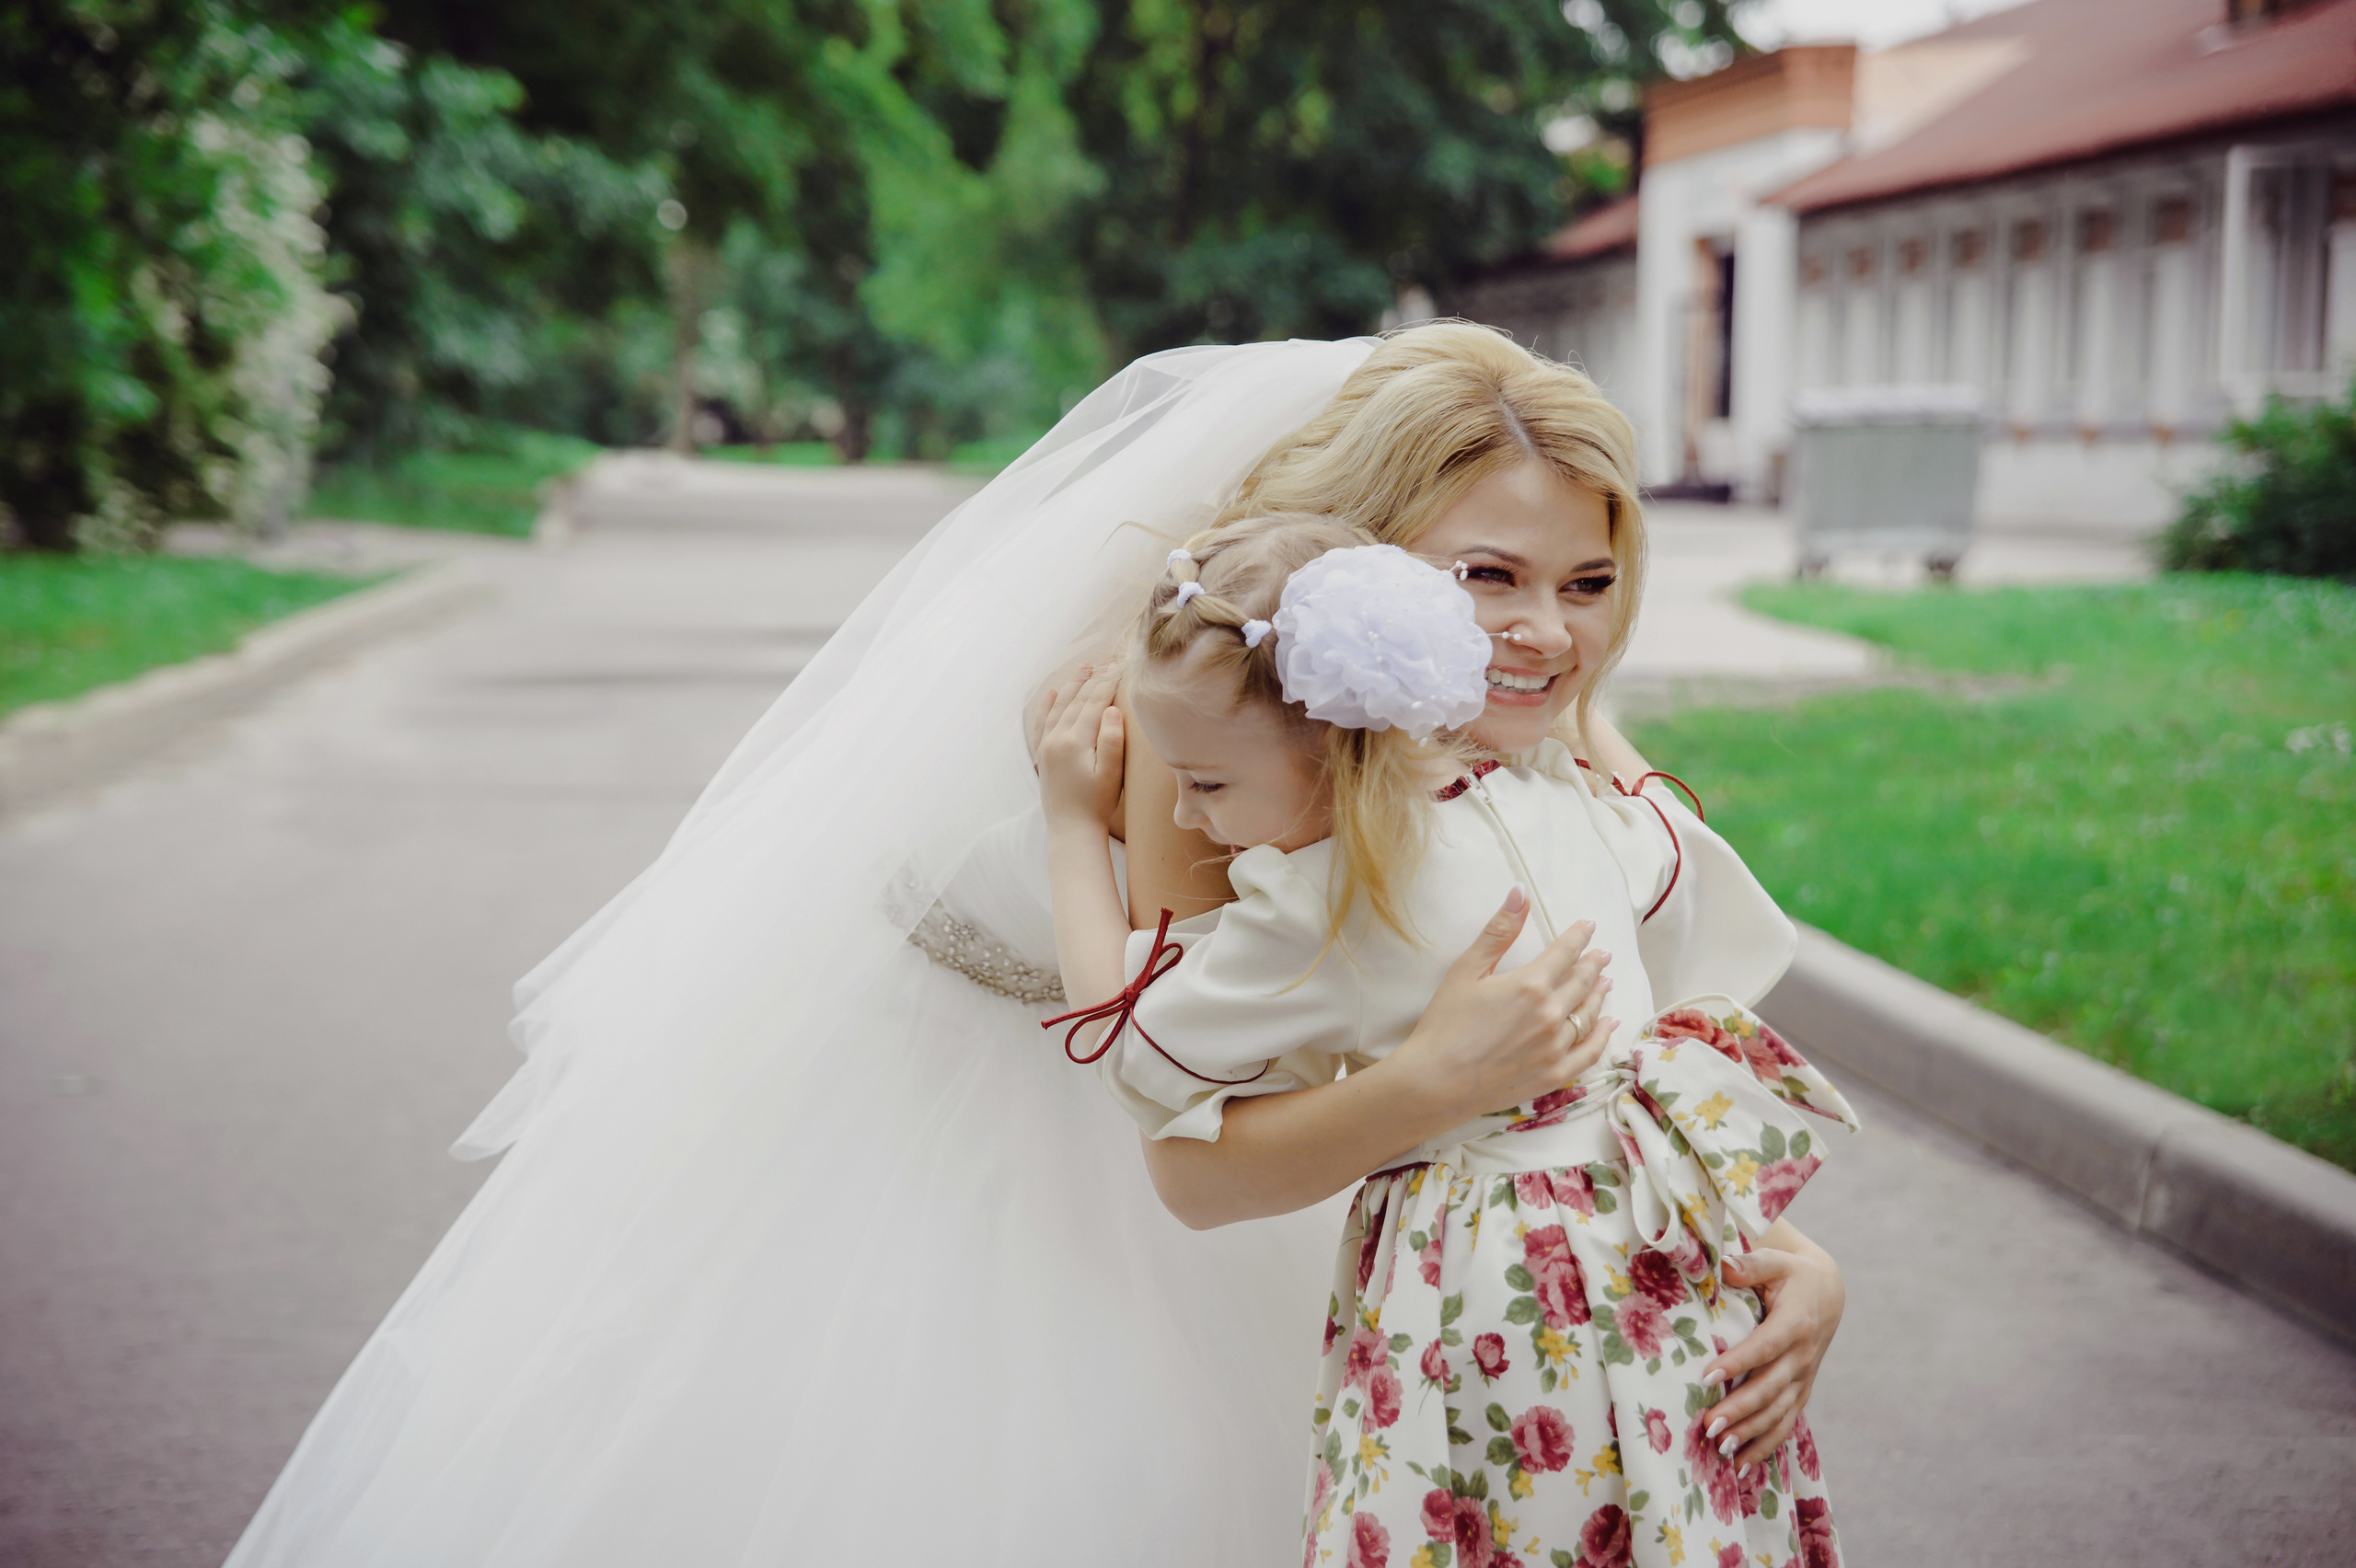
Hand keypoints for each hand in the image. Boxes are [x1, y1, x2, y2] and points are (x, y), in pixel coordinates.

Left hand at [1036, 664, 1124, 832]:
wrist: (1070, 830)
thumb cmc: (1096, 804)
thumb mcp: (1111, 774)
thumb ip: (1111, 740)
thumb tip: (1111, 710)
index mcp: (1076, 741)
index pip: (1094, 703)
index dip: (1108, 683)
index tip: (1119, 667)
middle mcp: (1057, 738)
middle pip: (1077, 701)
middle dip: (1093, 680)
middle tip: (1105, 661)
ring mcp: (1047, 746)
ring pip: (1060, 707)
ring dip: (1072, 686)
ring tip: (1083, 668)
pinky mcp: (1043, 755)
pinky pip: (1042, 722)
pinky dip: (1047, 705)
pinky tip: (1053, 693)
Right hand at [1388, 889, 1615, 1123]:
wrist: (1436, 1082)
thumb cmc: (1445, 1023)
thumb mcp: (1466, 970)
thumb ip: (1498, 932)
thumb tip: (1520, 892)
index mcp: (1530, 984)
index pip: (1565, 952)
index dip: (1578, 936)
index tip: (1588, 926)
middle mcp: (1551, 1014)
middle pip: (1581, 981)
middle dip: (1593, 963)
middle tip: (1602, 954)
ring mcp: (1556, 1047)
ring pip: (1588, 1014)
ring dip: (1599, 994)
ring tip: (1605, 981)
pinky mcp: (1554, 1074)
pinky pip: (1590, 1052)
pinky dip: (1603, 1035)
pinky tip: (1608, 1023)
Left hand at [1701, 1245, 1845, 1468]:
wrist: (1826, 1294)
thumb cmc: (1792, 1275)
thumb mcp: (1777, 1261)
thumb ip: (1752, 1263)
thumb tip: (1725, 1266)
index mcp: (1795, 1323)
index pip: (1765, 1347)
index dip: (1739, 1362)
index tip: (1708, 1375)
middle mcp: (1802, 1356)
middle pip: (1770, 1388)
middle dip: (1740, 1410)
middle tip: (1709, 1425)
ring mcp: (1803, 1378)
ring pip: (1778, 1413)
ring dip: (1751, 1434)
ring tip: (1720, 1449)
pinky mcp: (1800, 1392)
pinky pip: (1785, 1424)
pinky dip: (1765, 1446)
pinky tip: (1741, 1466)